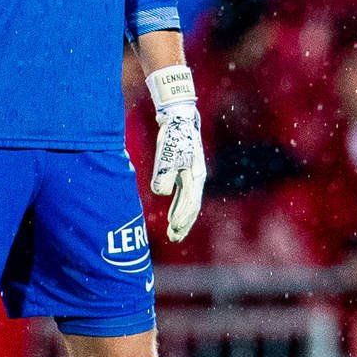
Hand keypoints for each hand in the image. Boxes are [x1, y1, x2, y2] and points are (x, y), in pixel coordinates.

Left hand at [146, 65, 205, 242]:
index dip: (183, 217)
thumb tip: (160, 193)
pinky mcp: (184, 172)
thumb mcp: (168, 153)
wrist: (179, 117)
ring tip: (174, 234)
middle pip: (191, 206)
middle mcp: (195, 178)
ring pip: (188, 203)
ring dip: (181, 219)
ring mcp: (191, 176)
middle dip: (183, 224)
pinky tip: (172, 217)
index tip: (174, 229)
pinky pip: (183, 196)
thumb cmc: (174, 135)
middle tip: (174, 238)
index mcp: (195, 175)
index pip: (190, 202)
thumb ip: (164, 172)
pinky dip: (178, 208)